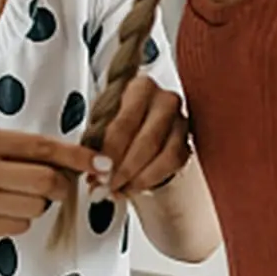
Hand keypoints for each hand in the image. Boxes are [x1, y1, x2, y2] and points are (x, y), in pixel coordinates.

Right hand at [0, 125, 105, 241]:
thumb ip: (8, 146)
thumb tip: (60, 159)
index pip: (43, 148)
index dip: (78, 157)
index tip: (101, 163)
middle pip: (47, 182)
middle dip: (61, 187)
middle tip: (56, 187)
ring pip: (34, 208)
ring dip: (37, 205)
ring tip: (12, 196)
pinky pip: (16, 227)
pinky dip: (18, 221)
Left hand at [96, 76, 192, 196]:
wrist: (134, 121)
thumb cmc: (114, 118)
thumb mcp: (99, 119)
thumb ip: (95, 138)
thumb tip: (90, 163)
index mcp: (140, 87)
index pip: (125, 122)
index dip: (111, 151)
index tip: (100, 169)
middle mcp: (164, 101)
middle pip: (147, 140)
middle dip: (125, 168)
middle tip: (109, 183)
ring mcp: (180, 121)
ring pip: (165, 155)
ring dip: (140, 177)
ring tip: (120, 188)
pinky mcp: (186, 142)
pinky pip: (173, 164)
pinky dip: (152, 179)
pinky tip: (135, 185)